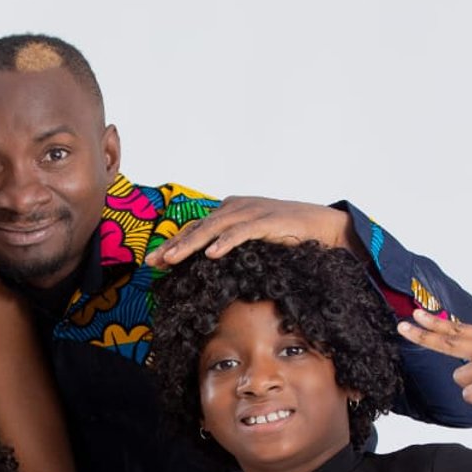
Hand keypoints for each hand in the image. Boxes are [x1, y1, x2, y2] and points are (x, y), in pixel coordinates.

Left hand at [144, 197, 352, 268]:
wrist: (318, 224)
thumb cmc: (283, 233)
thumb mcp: (249, 238)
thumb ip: (228, 244)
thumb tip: (206, 264)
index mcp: (228, 210)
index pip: (194, 228)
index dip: (173, 243)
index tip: (153, 262)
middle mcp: (234, 207)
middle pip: (197, 228)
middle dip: (173, 246)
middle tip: (153, 262)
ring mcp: (249, 212)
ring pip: (213, 229)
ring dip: (191, 245)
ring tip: (172, 259)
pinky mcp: (266, 221)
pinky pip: (241, 232)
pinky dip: (225, 242)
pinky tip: (211, 254)